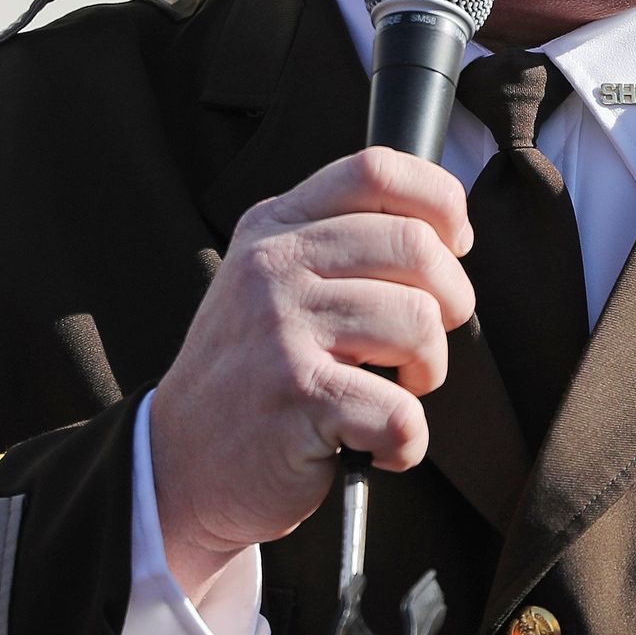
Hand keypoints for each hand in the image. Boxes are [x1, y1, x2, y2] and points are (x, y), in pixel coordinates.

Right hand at [150, 148, 473, 601]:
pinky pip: (402, 410)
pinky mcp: (297, 395)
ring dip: (427, 372)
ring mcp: (282, 328)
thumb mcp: (272, 284)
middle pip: (416, 245)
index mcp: (275, 228)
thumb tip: (447, 231)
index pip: (375, 170)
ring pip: (419, 322)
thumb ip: (338, 245)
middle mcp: (274, 267)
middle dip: (449, 301)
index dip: (439, 200)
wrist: (180, 464)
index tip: (455, 244)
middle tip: (423, 344)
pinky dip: (406, 441)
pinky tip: (374, 445)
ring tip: (392, 393)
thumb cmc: (251, 374)